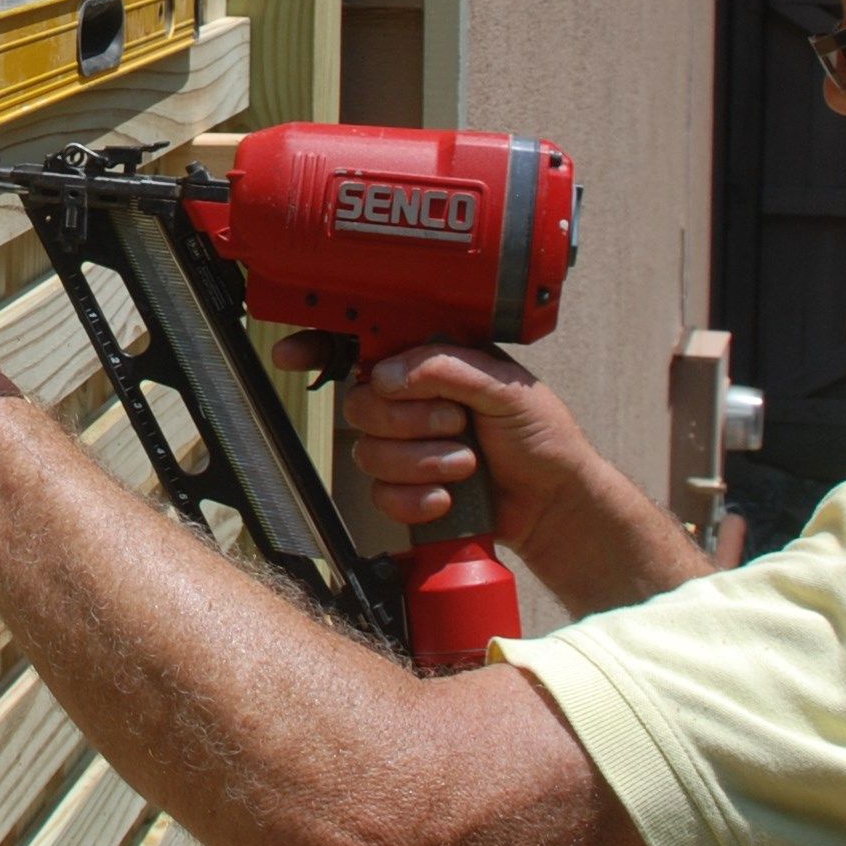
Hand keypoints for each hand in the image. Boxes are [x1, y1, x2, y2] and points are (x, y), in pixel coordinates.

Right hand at [326, 339, 609, 559]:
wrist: (554, 501)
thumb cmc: (541, 435)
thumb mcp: (504, 387)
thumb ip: (446, 368)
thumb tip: (386, 374)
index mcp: (430, 361)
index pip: (364, 344)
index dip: (319, 345)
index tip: (291, 354)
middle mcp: (411, 399)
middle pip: (359, 404)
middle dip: (409, 421)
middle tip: (456, 423)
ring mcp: (406, 446)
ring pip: (368, 451)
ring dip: (423, 462)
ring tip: (466, 462)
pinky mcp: (406, 489)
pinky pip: (381, 495)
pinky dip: (418, 499)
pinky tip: (449, 496)